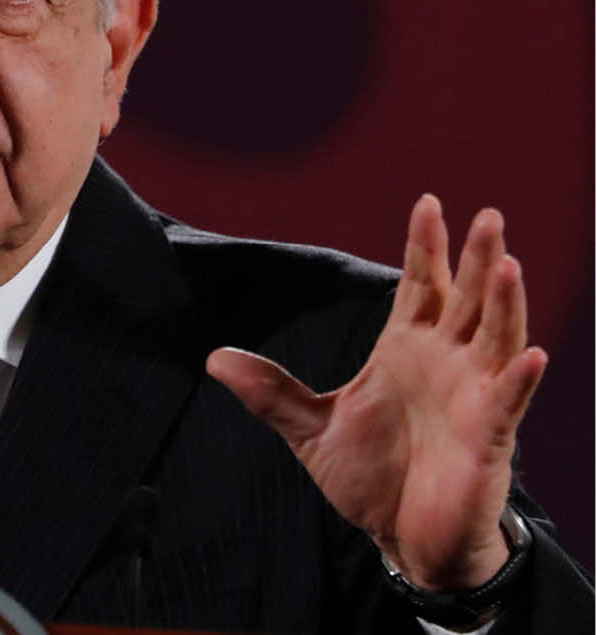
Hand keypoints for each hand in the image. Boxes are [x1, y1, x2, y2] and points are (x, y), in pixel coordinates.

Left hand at [206, 195, 545, 590]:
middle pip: (465, 298)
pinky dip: (519, 378)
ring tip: (506, 263)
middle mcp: (445, 363)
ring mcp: (473, 396)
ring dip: (504, 302)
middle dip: (475, 257)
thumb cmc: (371, 480)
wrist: (403, 540)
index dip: (425, 246)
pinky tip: (529, 355)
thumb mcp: (313, 429)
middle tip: (485, 213)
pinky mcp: (488, 437)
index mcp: (405, 350)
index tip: (427, 203)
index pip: (420, 285)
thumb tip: (213, 358)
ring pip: (495, 337)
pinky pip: (508, 402)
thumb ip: (272, 392)